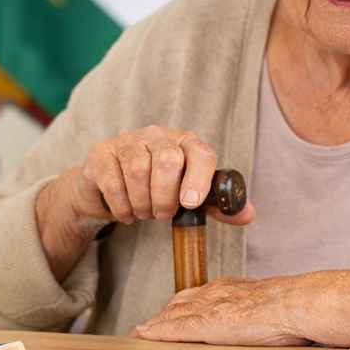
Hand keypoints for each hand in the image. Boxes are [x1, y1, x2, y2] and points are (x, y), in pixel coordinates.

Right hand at [66, 126, 255, 225]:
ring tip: (145, 212)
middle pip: (168, 160)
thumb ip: (216, 205)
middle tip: (163, 214)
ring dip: (143, 203)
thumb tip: (248, 214)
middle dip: (166, 197)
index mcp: (185, 142)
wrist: (109, 188)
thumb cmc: (157, 189)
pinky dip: (122, 207)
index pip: (200, 152)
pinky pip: (113, 182)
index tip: (190, 204)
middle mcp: (157, 135)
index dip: (199, 178)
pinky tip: (127, 213)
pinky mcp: (101, 153)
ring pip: (138, 171)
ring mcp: (127, 141)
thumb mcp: (188, 196)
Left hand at [134, 276, 307, 345]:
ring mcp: (208, 307)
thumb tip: (266, 319)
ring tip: (142, 332)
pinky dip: (156, 331)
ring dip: (156, 323)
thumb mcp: (269, 301)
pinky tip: (143, 334)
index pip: (199, 296)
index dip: (182, 306)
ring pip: (172, 314)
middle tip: (151, 325)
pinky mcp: (205, 324)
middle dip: (165, 314)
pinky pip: (173, 327)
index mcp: (232, 289)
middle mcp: (215, 293)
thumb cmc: (291, 306)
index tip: (173, 313)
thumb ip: (258, 307)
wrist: (293, 303)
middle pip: (180, 302)